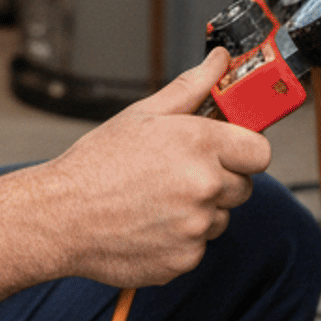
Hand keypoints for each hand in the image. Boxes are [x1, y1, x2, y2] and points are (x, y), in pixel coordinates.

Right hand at [33, 51, 270, 289]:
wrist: (61, 216)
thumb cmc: (98, 162)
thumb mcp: (145, 114)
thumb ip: (192, 87)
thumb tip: (220, 61)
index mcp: (200, 143)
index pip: (259, 152)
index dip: (245, 150)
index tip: (229, 150)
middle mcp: (204, 185)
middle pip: (243, 186)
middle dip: (220, 179)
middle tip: (181, 173)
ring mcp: (196, 226)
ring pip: (220, 218)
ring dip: (200, 210)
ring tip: (158, 199)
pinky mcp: (185, 259)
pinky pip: (198, 246)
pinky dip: (181, 239)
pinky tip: (150, 223)